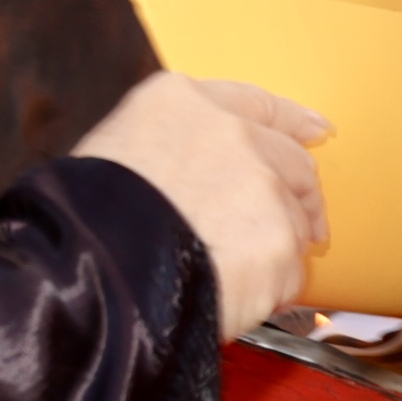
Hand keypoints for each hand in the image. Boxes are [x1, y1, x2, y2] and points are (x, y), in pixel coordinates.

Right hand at [74, 73, 332, 340]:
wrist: (91, 270)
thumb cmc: (85, 221)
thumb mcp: (112, 152)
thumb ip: (168, 148)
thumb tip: (197, 178)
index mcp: (181, 102)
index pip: (256, 104)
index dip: (291, 120)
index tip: (316, 131)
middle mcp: (231, 133)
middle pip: (292, 162)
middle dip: (300, 196)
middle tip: (302, 227)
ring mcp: (260, 186)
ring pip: (294, 220)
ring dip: (277, 249)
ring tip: (237, 279)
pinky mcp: (277, 241)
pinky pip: (288, 273)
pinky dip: (270, 290)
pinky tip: (234, 298)